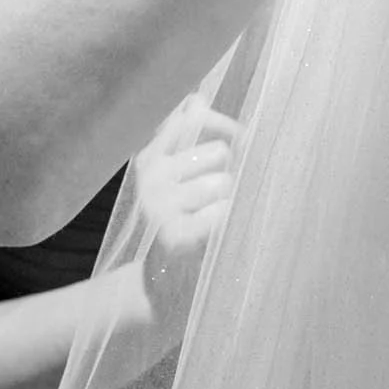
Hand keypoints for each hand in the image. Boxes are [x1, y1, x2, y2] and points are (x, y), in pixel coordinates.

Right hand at [133, 101, 239, 322]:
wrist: (162, 290)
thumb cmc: (184, 224)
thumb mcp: (180, 177)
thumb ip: (188, 137)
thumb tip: (195, 99)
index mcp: (152, 154)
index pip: (193, 117)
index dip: (224, 128)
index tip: (237, 145)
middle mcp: (151, 173)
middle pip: (221, 152)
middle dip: (230, 175)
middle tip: (217, 202)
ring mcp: (159, 204)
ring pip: (223, 183)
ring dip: (228, 203)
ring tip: (211, 223)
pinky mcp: (174, 235)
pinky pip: (222, 213)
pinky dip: (226, 226)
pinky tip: (208, 240)